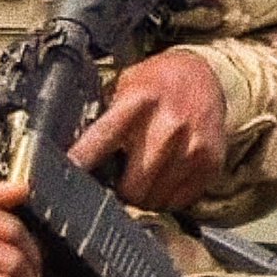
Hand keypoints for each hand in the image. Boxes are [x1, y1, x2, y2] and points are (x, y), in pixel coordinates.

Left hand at [68, 50, 226, 211]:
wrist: (206, 75)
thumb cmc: (157, 83)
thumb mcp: (126, 86)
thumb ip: (106, 115)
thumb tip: (77, 153)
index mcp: (138, 102)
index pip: (103, 138)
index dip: (82, 160)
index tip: (65, 176)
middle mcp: (168, 125)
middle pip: (133, 185)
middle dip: (120, 190)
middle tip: (118, 181)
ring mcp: (192, 146)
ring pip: (155, 199)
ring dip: (144, 196)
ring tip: (144, 176)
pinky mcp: (211, 162)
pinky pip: (179, 201)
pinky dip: (167, 197)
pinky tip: (164, 177)